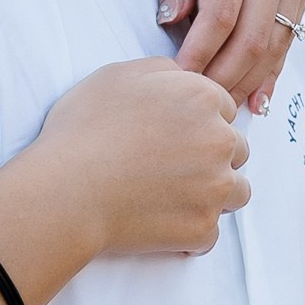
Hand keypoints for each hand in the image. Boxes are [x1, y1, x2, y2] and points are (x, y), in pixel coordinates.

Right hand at [32, 55, 246, 257]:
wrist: (67, 190)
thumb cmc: (84, 130)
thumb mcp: (117, 76)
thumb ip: (161, 71)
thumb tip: (181, 78)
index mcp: (202, 99)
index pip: (224, 109)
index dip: (198, 121)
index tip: (174, 134)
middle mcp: (219, 141)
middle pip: (236, 150)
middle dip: (212, 157)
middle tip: (173, 166)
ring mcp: (215, 188)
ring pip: (237, 192)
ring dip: (214, 194)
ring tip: (176, 197)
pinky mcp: (201, 227)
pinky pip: (210, 233)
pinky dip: (190, 232)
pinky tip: (161, 223)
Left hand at [160, 0, 304, 114]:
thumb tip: (169, 21)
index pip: (219, 15)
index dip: (198, 55)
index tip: (174, 82)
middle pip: (252, 36)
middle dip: (222, 78)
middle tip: (196, 108)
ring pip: (277, 39)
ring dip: (250, 79)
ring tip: (223, 111)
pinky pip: (293, 29)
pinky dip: (274, 65)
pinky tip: (259, 95)